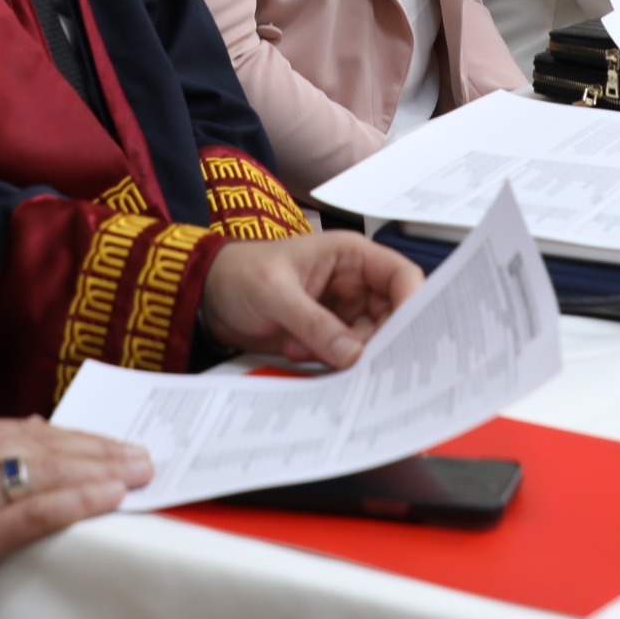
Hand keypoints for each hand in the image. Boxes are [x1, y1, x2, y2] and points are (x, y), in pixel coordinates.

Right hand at [0, 417, 151, 618]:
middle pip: (41, 445)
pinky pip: (37, 512)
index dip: (70, 435)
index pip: (20, 429)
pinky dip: (79, 501)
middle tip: (137, 455)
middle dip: (95, 449)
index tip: (104, 442)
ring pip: (46, 472)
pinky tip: (109, 497)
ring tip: (137, 472)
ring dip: (100, 470)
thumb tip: (29, 433)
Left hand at [198, 231, 423, 367]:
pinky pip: (345, 355)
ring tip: (302, 348)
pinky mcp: (327, 336)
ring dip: (343, 354)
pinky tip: (296, 352)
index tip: (407, 336)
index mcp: (350, 256)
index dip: (413, 304)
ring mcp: (341, 311)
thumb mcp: (275, 293)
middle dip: (375, 340)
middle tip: (355, 361)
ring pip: (370, 341)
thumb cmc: (238, 273)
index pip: (400, 277)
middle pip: (392, 316)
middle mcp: (353, 283)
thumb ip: (313, 322)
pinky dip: (328, 362)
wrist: (206, 298)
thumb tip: (351, 353)